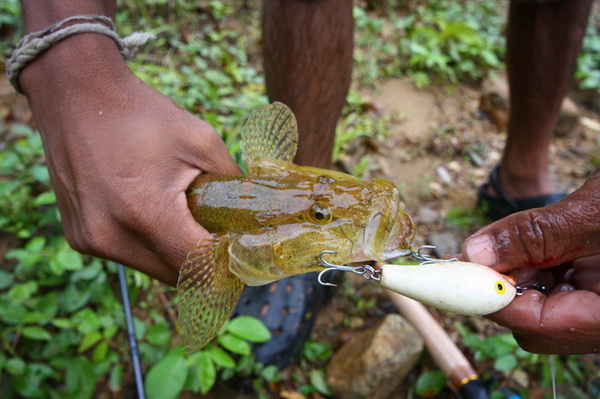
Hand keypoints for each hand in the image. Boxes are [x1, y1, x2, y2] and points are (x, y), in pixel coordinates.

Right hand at [20, 33, 239, 285]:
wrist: (77, 94)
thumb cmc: (142, 114)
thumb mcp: (201, 140)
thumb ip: (234, 186)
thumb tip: (255, 217)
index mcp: (145, 212)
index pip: (199, 265)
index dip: (228, 260)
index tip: (244, 246)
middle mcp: (112, 236)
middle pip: (177, 274)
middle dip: (205, 260)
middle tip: (221, 233)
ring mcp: (90, 240)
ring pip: (154, 269)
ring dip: (177, 253)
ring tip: (186, 217)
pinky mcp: (80, 237)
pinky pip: (130, 256)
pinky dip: (151, 244)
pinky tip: (154, 212)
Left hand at [462, 170, 599, 353]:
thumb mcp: (598, 212)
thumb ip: (536, 234)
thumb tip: (475, 250)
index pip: (535, 325)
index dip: (490, 298)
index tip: (459, 270)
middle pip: (537, 326)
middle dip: (507, 288)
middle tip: (493, 250)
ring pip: (546, 310)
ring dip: (524, 277)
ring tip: (528, 242)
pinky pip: (564, 294)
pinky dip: (544, 271)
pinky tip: (546, 246)